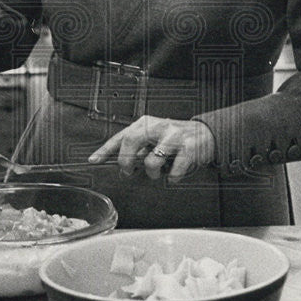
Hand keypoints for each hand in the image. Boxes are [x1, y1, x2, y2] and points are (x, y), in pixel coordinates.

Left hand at [88, 116, 215, 181]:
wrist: (206, 134)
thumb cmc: (175, 137)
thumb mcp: (154, 137)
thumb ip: (138, 147)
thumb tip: (121, 164)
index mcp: (146, 123)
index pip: (121, 135)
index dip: (105, 149)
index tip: (94, 160)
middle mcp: (158, 126)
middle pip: (132, 140)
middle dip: (126, 161)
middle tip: (128, 171)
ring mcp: (174, 136)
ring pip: (152, 160)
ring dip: (152, 173)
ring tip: (158, 172)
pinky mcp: (188, 148)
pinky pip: (174, 172)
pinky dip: (172, 178)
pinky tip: (174, 174)